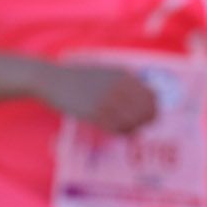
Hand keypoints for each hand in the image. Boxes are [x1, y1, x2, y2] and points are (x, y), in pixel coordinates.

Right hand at [41, 64, 157, 133]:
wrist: (53, 79)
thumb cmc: (80, 78)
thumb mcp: (107, 73)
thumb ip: (126, 83)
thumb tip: (145, 100)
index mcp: (125, 76)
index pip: (153, 96)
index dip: (152, 108)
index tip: (147, 116)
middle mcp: (119, 87)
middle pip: (146, 111)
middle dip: (145, 121)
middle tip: (137, 126)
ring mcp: (107, 100)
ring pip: (132, 122)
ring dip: (132, 128)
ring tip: (125, 129)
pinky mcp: (94, 113)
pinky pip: (116, 128)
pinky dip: (120, 132)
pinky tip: (116, 131)